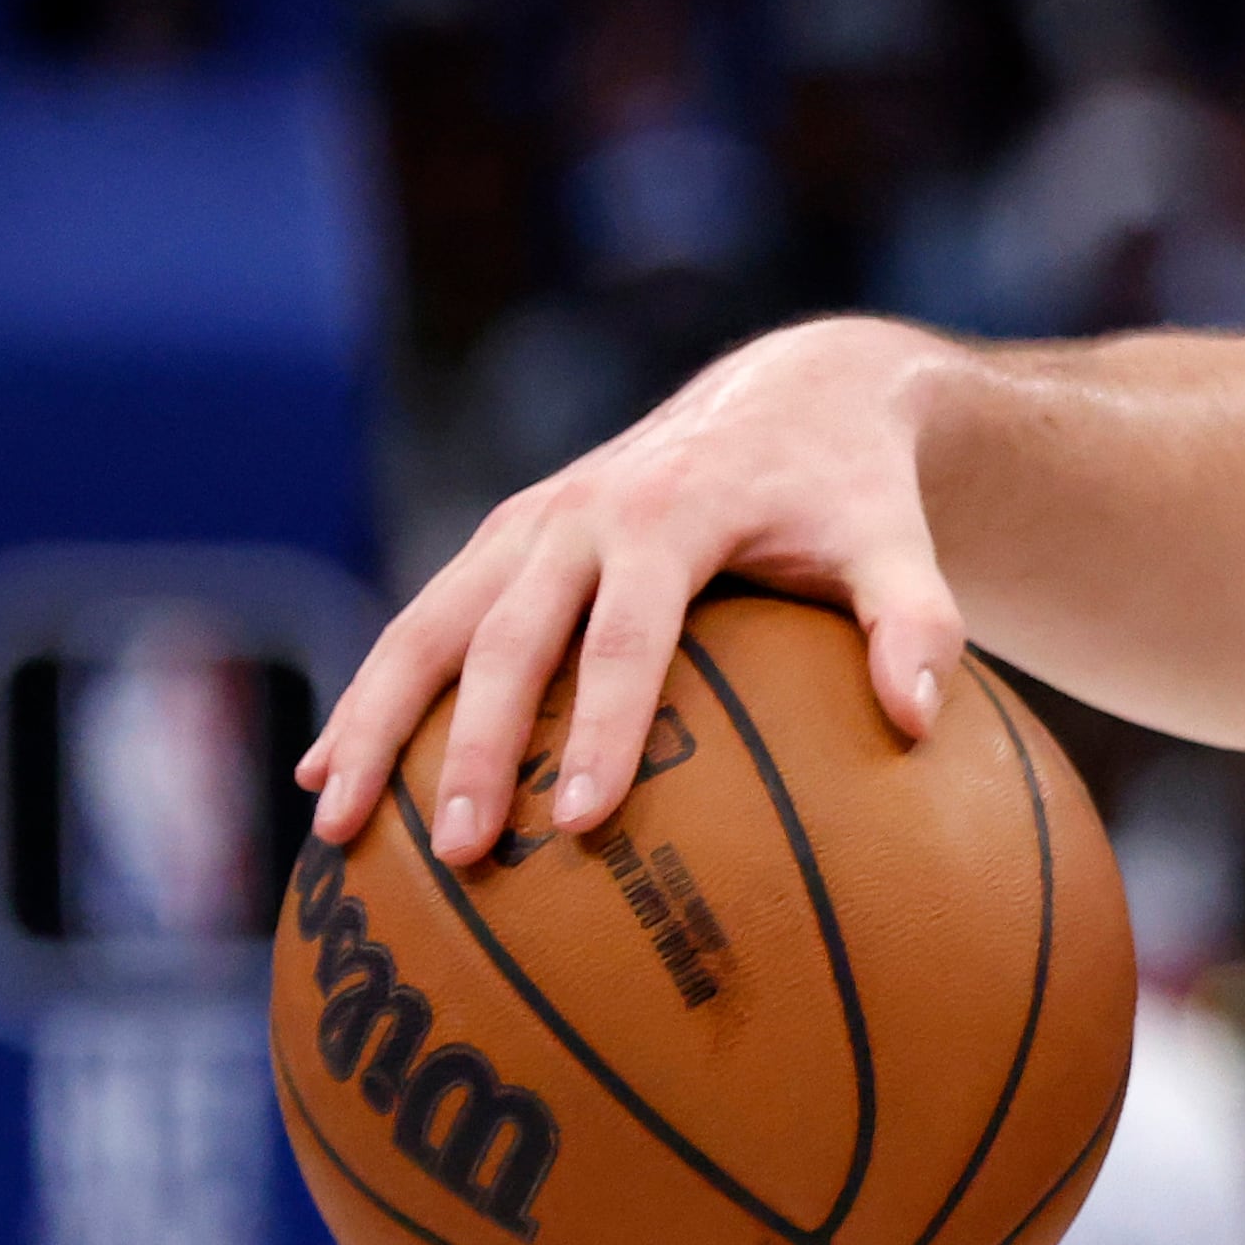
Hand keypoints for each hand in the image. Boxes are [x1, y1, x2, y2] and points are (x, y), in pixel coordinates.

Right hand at [300, 318, 970, 865]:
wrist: (794, 392)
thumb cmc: (852, 489)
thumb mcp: (898, 542)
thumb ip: (917, 624)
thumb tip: (920, 722)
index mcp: (670, 513)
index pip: (629, 634)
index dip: (603, 726)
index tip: (583, 820)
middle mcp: (578, 515)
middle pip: (504, 638)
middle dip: (472, 748)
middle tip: (459, 852)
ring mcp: (526, 527)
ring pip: (426, 627)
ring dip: (375, 722)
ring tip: (334, 825)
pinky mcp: (501, 543)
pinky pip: (419, 625)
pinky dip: (371, 699)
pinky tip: (324, 779)